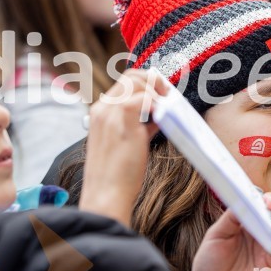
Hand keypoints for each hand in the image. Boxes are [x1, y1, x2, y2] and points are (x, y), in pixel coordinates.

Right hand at [78, 69, 167, 225]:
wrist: (106, 195)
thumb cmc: (118, 174)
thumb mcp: (128, 142)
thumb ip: (140, 125)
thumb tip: (158, 114)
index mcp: (100, 112)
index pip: (124, 83)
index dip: (147, 84)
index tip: (163, 93)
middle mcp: (102, 108)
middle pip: (130, 76)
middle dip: (154, 81)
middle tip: (169, 95)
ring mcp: (109, 113)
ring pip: (136, 82)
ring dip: (157, 90)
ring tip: (168, 105)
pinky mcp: (121, 121)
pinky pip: (143, 98)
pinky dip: (157, 103)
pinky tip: (164, 116)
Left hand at [186, 193, 270, 270]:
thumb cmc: (209, 265)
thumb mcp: (217, 234)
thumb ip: (232, 217)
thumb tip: (245, 199)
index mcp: (250, 228)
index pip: (267, 209)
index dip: (269, 200)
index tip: (264, 195)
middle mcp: (261, 239)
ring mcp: (267, 254)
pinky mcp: (270, 269)